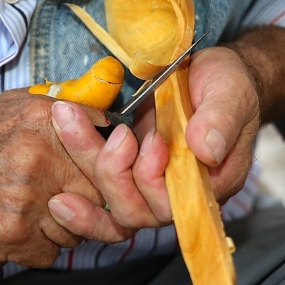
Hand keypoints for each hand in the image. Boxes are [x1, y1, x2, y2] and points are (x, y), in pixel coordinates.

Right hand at [0, 90, 103, 266]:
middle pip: (101, 193)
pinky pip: (51, 252)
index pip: (109, 149)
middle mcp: (39, 159)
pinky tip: (20, 229)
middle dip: (92, 200)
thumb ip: (65, 110)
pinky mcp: (12, 236)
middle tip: (71, 197)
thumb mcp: (16, 106)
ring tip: (36, 211)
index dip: (109, 166)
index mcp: (46, 122)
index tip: (101, 172)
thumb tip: (106, 123)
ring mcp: (26, 201)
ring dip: (65, 226)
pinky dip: (40, 247)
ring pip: (79, 229)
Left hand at [48, 47, 260, 239]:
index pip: (174, 206)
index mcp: (209, 184)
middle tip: (114, 132)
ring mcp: (147, 185)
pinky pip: (97, 193)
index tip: (153, 139)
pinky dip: (76, 188)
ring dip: (84, 164)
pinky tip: (53, 181)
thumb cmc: (227, 85)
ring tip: (66, 121)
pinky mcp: (125, 171)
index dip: (154, 180)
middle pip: (135, 211)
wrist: (207, 74)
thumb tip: (205, 149)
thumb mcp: (232, 92)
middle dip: (113, 173)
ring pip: (109, 201)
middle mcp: (175, 194)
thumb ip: (221, 119)